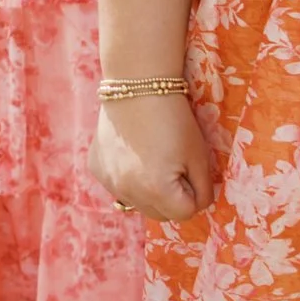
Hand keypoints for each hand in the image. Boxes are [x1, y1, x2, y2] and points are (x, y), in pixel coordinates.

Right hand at [90, 90, 215, 222]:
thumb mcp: (199, 156)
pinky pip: (118, 186)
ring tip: (153, 158)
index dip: (194, 193)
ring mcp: (108, 181)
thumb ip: (203, 189)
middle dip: (172, 197)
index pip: (186, 213)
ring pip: (137, 202)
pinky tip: (132, 151)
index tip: (190, 169)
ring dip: (149, 190)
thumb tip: (196, 205)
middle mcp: (128, 193)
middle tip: (174, 164)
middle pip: (160, 214)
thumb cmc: (174, 120)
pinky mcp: (96, 168)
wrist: (136, 86)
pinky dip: (128, 176)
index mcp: (157, 192)